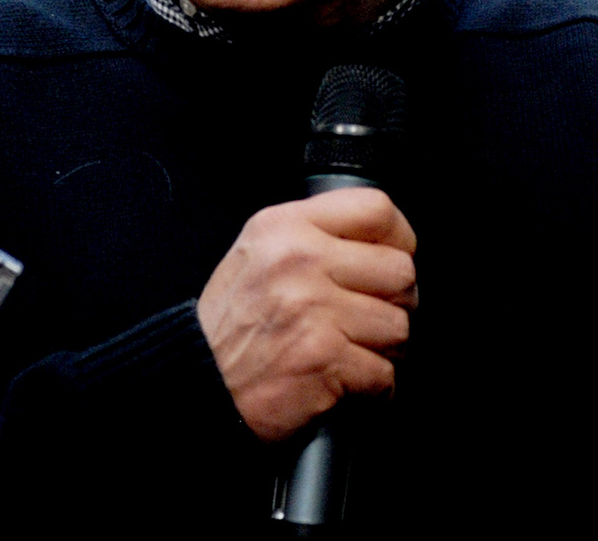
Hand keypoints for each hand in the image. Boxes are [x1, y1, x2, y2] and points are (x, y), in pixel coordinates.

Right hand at [198, 187, 417, 441]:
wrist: (196, 382)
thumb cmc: (229, 326)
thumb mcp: (258, 253)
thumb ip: (313, 238)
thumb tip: (381, 247)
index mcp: (286, 228)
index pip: (376, 209)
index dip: (400, 238)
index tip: (398, 258)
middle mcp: (301, 262)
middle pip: (400, 272)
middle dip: (396, 303)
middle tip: (372, 319)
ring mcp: (315, 311)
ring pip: (398, 326)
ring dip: (384, 349)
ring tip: (354, 353)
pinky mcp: (325, 360)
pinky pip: (384, 373)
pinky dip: (374, 388)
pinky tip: (348, 383)